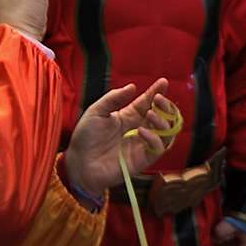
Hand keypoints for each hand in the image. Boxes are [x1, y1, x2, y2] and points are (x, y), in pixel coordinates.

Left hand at [65, 78, 174, 200]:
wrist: (79, 163)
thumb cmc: (85, 138)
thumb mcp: (96, 111)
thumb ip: (114, 98)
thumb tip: (132, 86)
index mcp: (128, 116)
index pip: (147, 102)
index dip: (156, 92)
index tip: (163, 82)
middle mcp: (139, 129)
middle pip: (161, 116)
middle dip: (164, 105)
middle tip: (159, 98)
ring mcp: (142, 144)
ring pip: (166, 132)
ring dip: (163, 121)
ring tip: (151, 114)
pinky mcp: (143, 159)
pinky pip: (158, 148)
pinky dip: (154, 139)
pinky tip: (142, 131)